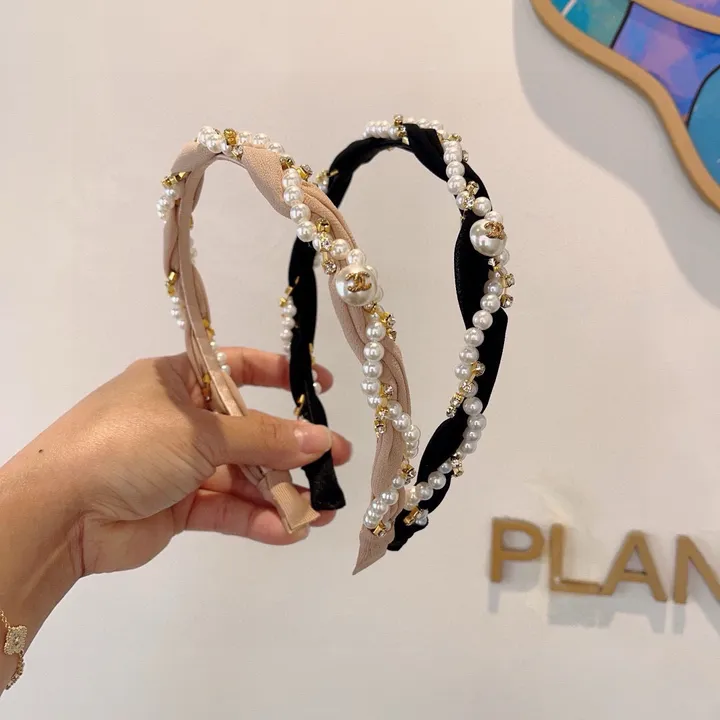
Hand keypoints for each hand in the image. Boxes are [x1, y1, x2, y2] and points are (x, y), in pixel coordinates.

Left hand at [13, 348, 350, 577]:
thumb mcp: (200, 431)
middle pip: (249, 430)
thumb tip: (319, 439)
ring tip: (322, 510)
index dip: (281, 375)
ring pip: (242, 475)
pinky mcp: (178, 507)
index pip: (239, 368)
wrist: (60, 512)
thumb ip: (262, 438)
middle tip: (335, 463)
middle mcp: (182, 419)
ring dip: (280, 492)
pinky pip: (225, 508)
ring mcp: (180, 465)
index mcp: (179, 381)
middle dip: (292, 449)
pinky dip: (256, 519)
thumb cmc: (130, 444)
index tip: (321, 389)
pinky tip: (288, 531)